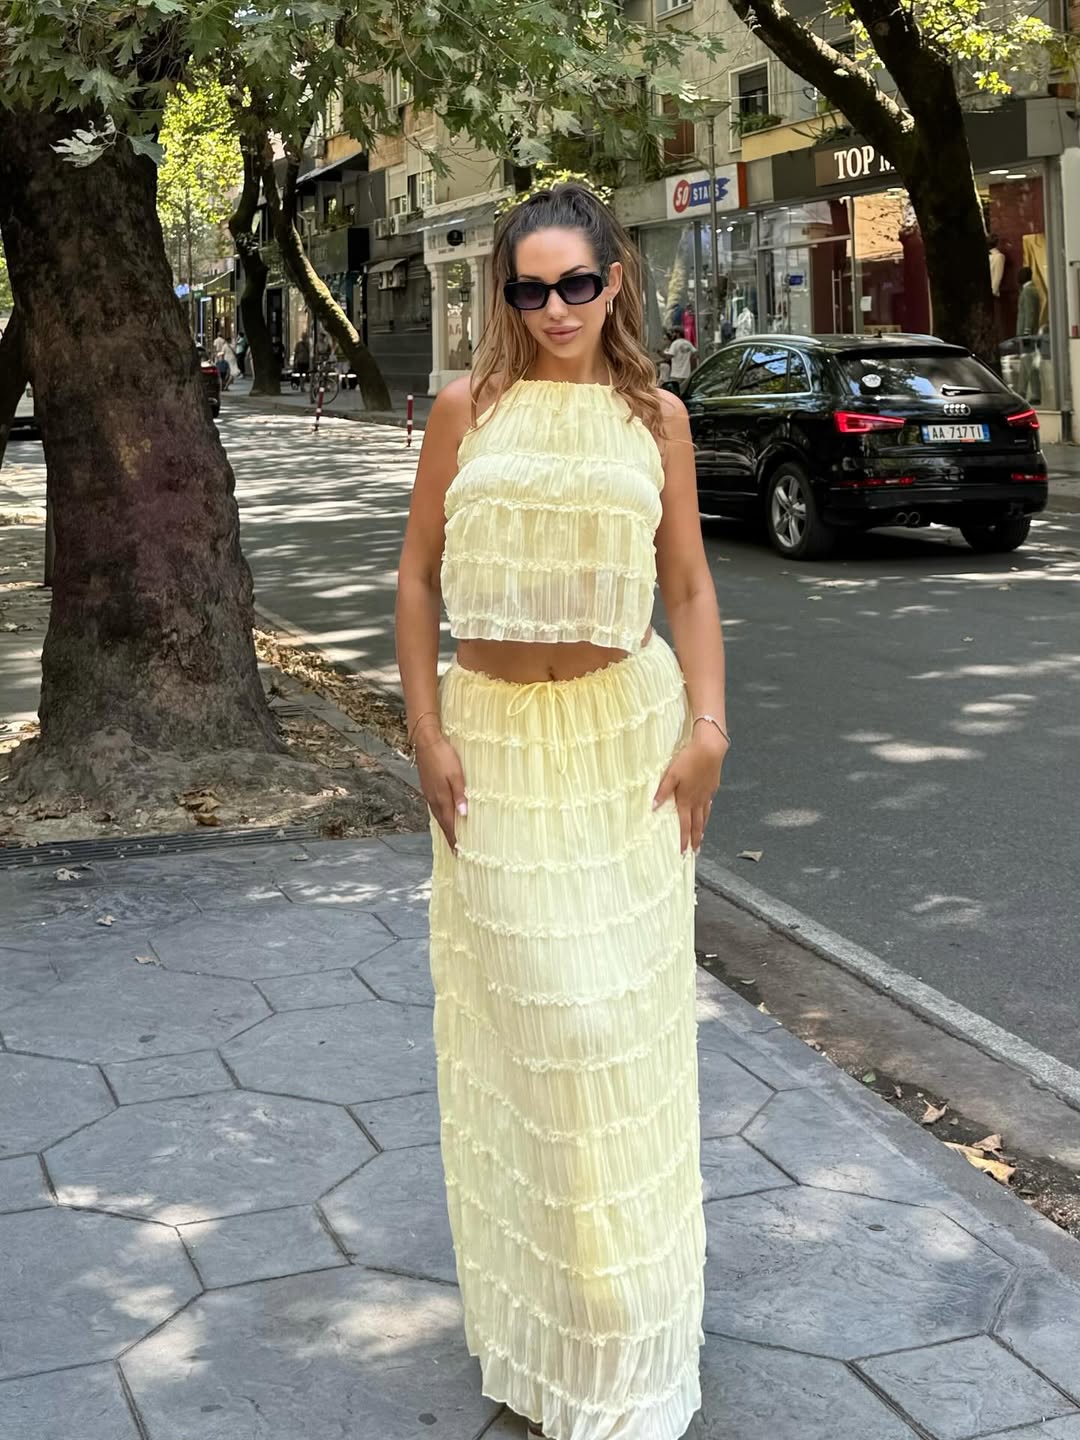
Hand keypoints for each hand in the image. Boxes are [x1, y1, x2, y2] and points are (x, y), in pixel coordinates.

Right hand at [414, 720, 466, 851]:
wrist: (426, 742)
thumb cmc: (444, 756)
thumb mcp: (456, 775)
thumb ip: (460, 795)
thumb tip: (464, 815)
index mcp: (442, 798)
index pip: (450, 823)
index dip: (454, 838)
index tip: (459, 852)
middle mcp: (434, 799)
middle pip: (443, 823)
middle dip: (449, 837)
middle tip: (456, 850)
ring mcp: (429, 794)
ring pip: (438, 816)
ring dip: (445, 828)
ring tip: (451, 838)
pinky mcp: (428, 787)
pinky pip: (435, 808)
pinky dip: (441, 817)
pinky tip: (444, 816)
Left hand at [653, 729, 726, 853]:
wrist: (710, 749)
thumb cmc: (688, 760)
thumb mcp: (671, 774)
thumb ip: (662, 791)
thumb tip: (654, 807)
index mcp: (686, 800)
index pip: (684, 825)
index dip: (684, 839)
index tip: (683, 851)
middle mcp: (698, 800)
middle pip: (697, 825)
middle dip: (696, 840)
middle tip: (695, 852)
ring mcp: (707, 794)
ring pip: (705, 816)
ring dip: (702, 829)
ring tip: (701, 838)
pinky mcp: (713, 787)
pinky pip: (709, 805)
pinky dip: (707, 813)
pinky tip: (706, 813)